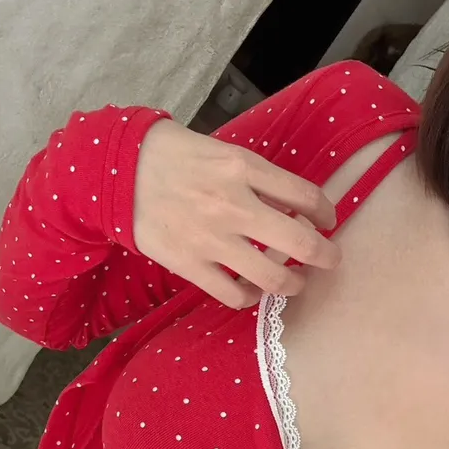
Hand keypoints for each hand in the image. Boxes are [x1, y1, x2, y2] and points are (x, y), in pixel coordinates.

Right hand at [133, 119, 340, 307]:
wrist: (118, 171)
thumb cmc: (174, 156)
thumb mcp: (222, 151)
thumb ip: (258, 176)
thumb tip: (295, 204)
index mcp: (244, 167)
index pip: (306, 196)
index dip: (326, 213)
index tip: (327, 221)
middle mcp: (234, 205)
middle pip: (300, 243)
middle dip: (325, 256)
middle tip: (330, 259)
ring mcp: (211, 239)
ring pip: (272, 278)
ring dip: (292, 284)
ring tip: (294, 283)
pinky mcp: (189, 265)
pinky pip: (234, 295)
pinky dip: (251, 297)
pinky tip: (252, 289)